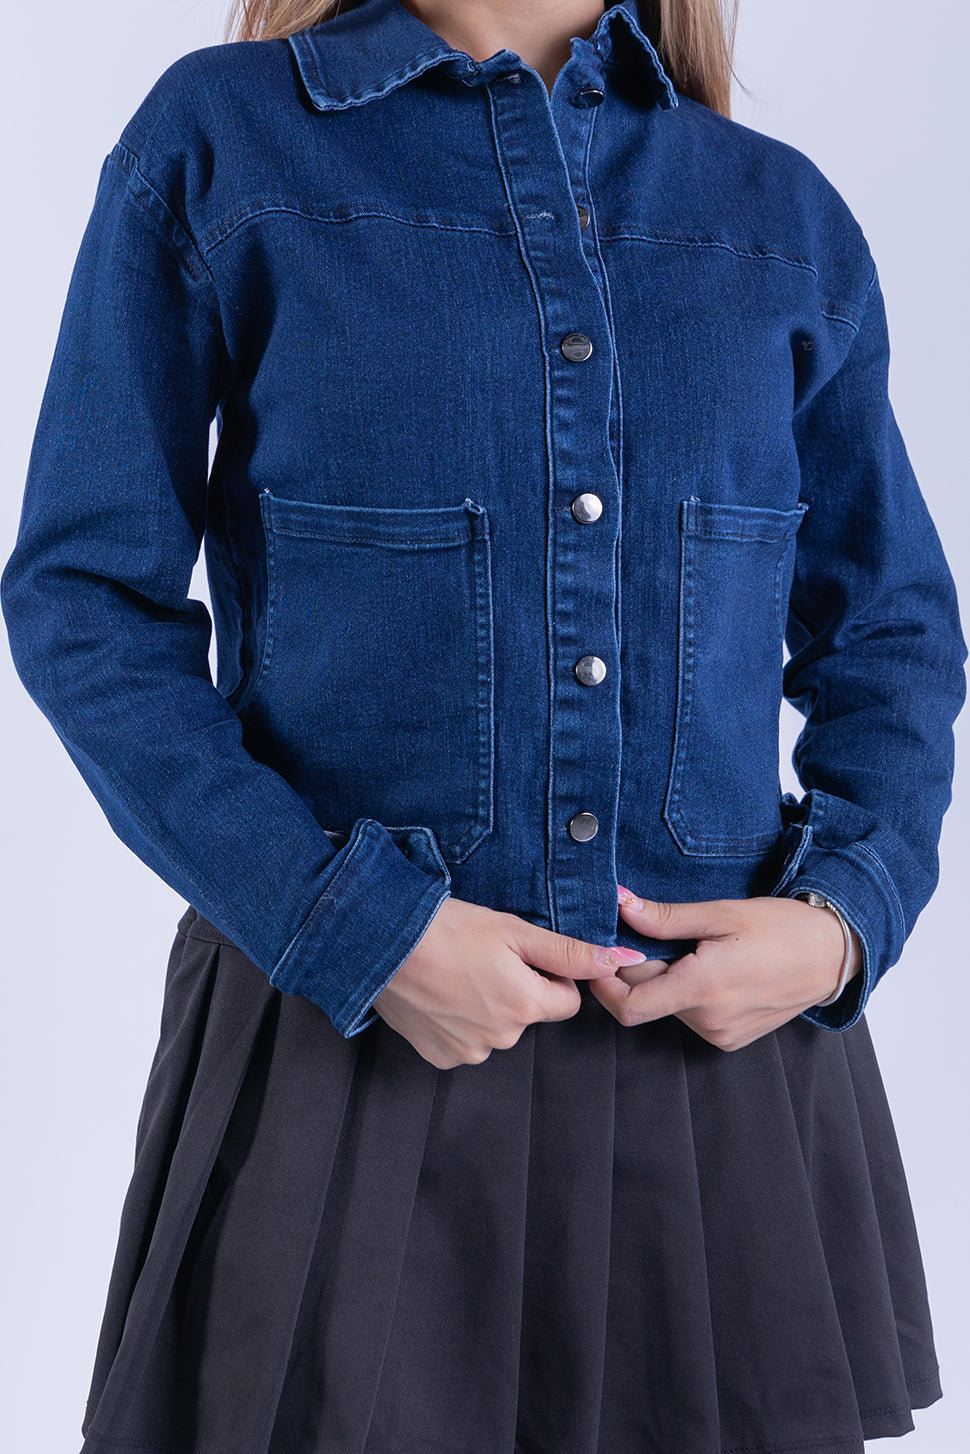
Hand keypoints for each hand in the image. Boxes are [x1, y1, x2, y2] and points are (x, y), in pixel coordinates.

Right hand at [372, 895, 646, 1069]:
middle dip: (517, 989)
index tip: (519, 953)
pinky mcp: (439, 1057)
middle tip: (483, 957)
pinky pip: (465, 1041)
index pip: (567, 1000)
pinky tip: (440, 993)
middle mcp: (502, 1039)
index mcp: (526, 1006)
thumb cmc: (447, 928)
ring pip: (497, 1029)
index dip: (549, 974)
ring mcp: (468, 1052)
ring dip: (486, 1005)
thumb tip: (623, 960)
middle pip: (530, 1014)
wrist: (380, 943)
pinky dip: (459, 1020)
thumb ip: (571, 951)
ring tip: (457, 972)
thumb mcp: (515, 930)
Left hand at [588, 889, 864, 1051]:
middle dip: (638, 970)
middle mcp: (709, 1021)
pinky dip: (686, 993)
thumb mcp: (722, 913)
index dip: (605, 983)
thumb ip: (666, 918)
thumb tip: (620, 906)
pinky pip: (690, 1016)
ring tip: (694, 949)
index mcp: (703, 989)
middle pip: (647, 1000)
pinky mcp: (730, 1039)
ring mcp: (721, 1034)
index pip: (629, 1006)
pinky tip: (709, 968)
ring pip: (668, 1007)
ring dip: (665, 981)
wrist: (833, 956)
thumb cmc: (782, 928)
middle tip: (654, 936)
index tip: (603, 954)